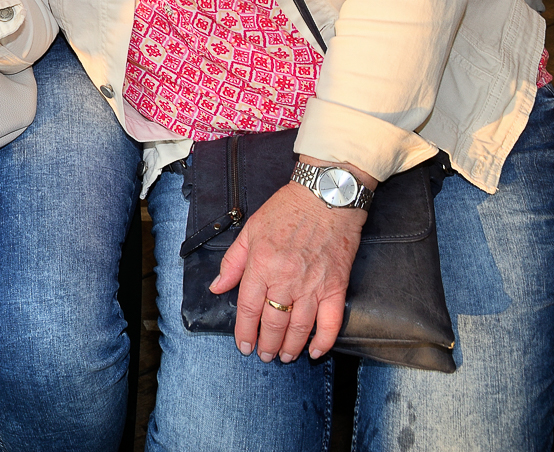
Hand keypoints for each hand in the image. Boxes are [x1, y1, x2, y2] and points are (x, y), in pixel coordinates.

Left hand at [212, 179, 366, 361]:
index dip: (245, 331)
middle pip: (274, 322)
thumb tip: (218, 287)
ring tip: (283, 356)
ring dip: (290, 347)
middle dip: (266, 344)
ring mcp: (313, 285)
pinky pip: (331, 322)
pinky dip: (323, 340)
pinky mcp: (336, 286)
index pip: (249, 308)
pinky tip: (315, 351)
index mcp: (262, 265)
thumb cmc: (286, 210)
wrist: (326, 198)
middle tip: (263, 355)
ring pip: (300, 328)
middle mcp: (286, 279)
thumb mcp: (250, 231)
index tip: (244, 345)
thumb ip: (232, 262)